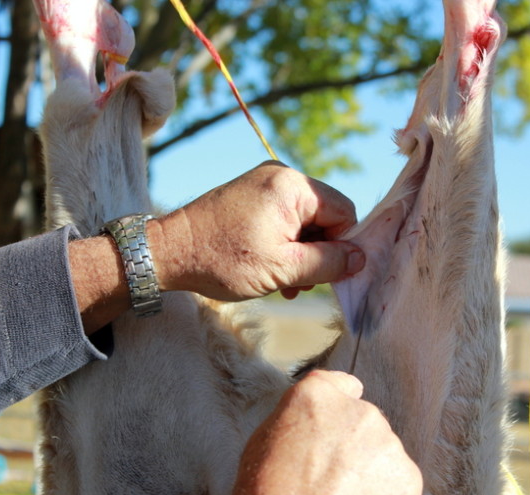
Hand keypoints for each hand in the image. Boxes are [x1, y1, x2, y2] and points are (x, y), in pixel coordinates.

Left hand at [153, 161, 364, 300]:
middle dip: (319, 251)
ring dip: (301, 252)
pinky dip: (284, 243)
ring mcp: (263, 183)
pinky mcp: (250, 194)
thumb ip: (329, 263)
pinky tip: (273, 268)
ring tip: (286, 283)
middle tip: (301, 284)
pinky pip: (283, 217)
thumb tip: (361, 259)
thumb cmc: (222, 260)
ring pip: (304, 219)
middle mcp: (281, 175)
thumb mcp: (283, 269)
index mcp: (292, 186)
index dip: (343, 245)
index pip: (344, 211)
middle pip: (325, 214)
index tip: (328, 274)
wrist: (168, 252)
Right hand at [229, 370, 422, 494]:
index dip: (336, 411)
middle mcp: (359, 411)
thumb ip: (296, 418)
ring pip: (381, 452)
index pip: (341, 385)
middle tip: (326, 480)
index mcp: (317, 397)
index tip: (332, 428)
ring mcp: (388, 444)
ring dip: (368, 471)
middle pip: (362, 422)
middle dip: (350, 444)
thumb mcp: (261, 445)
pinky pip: (396, 481)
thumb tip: (312, 417)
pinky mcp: (409, 479)